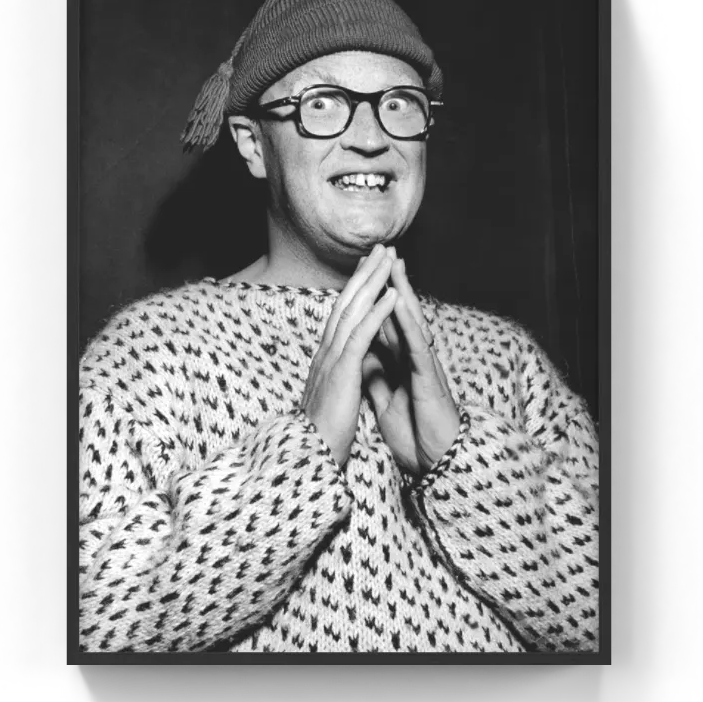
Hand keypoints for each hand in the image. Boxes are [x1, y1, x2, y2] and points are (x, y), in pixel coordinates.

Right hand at [301, 244, 397, 467]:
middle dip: (366, 273)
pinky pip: (361, 335)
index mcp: (326, 357)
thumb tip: (351, 365)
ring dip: (372, 282)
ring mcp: (332, 358)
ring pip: (353, 310)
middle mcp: (326, 350)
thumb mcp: (335, 395)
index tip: (370, 266)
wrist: (311, 455)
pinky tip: (392, 295)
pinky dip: (377, 313)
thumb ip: (343, 375)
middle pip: (347, 302)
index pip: (342, 313)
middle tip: (382, 247)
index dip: (356, 288)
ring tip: (390, 258)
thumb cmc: (323, 432)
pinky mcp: (343, 371)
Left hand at [362, 254, 459, 475]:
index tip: (361, 273)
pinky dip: (410, 326)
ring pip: (413, 323)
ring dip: (404, 293)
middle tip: (382, 252)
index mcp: (400, 365)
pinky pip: (419, 348)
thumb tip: (363, 361)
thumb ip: (377, 380)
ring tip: (396, 265)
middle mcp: (413, 360)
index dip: (373, 299)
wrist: (435, 463)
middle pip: (400, 314)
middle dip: (391, 283)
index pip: (385, 324)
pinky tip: (402, 307)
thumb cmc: (415, 436)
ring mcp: (423, 367)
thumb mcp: (385, 404)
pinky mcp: (430, 379)